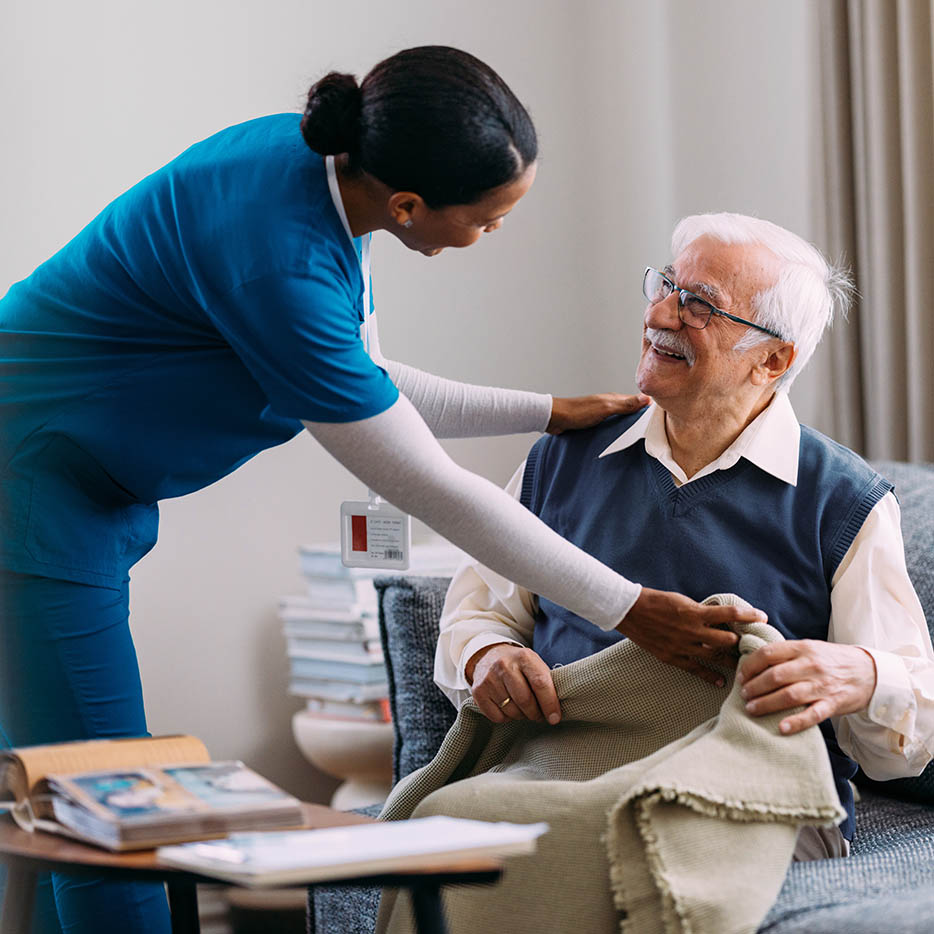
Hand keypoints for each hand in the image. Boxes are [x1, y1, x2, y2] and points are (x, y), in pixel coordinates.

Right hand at [466, 643, 560, 724]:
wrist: (489, 655)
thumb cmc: (518, 665)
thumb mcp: (534, 665)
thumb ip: (546, 683)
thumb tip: (555, 712)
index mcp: (524, 657)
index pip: (540, 683)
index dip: (550, 704)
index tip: (555, 718)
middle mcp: (504, 665)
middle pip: (525, 700)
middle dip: (535, 714)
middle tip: (539, 715)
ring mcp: (489, 678)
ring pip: (511, 711)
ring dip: (521, 716)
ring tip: (522, 708)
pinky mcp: (478, 691)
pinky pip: (497, 717)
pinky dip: (506, 718)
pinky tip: (507, 706)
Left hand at [546, 393, 649, 433]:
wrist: (555, 419)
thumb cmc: (577, 412)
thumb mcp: (605, 408)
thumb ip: (625, 404)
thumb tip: (647, 398)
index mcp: (613, 399)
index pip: (636, 402)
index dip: (647, 408)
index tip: (661, 417)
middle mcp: (608, 405)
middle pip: (629, 411)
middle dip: (639, 419)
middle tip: (652, 431)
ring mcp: (601, 414)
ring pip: (620, 419)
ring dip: (627, 426)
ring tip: (639, 438)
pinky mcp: (593, 423)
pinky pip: (610, 426)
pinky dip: (616, 431)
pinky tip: (619, 440)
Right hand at [618, 587, 765, 684]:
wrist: (629, 611)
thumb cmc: (656, 601)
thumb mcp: (682, 600)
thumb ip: (700, 611)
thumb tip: (720, 616)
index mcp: (694, 612)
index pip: (729, 613)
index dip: (748, 615)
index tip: (762, 617)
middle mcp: (691, 630)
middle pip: (727, 639)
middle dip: (740, 641)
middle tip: (752, 645)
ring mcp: (682, 645)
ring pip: (715, 656)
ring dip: (730, 659)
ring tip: (743, 663)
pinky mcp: (672, 657)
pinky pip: (696, 670)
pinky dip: (710, 676)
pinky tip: (720, 682)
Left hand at [737, 640, 876, 734]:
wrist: (869, 671)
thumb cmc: (831, 660)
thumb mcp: (809, 648)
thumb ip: (785, 653)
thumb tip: (753, 661)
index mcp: (802, 648)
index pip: (768, 654)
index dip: (750, 666)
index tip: (741, 676)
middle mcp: (811, 665)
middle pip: (775, 676)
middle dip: (754, 686)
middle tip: (743, 695)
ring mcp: (822, 685)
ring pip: (789, 695)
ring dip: (767, 703)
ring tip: (751, 709)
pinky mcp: (833, 703)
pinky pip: (813, 714)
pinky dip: (796, 722)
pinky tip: (781, 727)